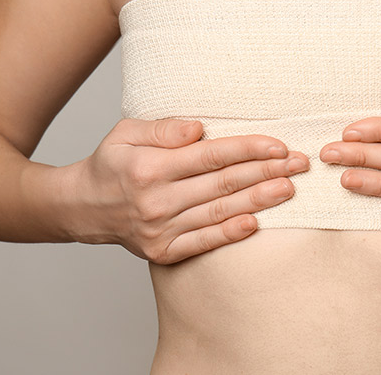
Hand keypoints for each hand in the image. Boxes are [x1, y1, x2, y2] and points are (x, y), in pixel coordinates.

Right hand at [69, 118, 308, 263]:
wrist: (81, 208)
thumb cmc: (111, 164)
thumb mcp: (126, 133)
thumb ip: (163, 129)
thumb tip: (199, 128)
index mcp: (149, 167)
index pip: (210, 156)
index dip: (247, 150)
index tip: (278, 146)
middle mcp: (156, 201)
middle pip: (222, 184)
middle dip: (266, 172)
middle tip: (299, 164)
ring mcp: (160, 230)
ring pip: (219, 212)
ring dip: (258, 200)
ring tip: (289, 189)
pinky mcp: (162, 252)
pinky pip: (203, 241)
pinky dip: (230, 233)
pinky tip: (256, 222)